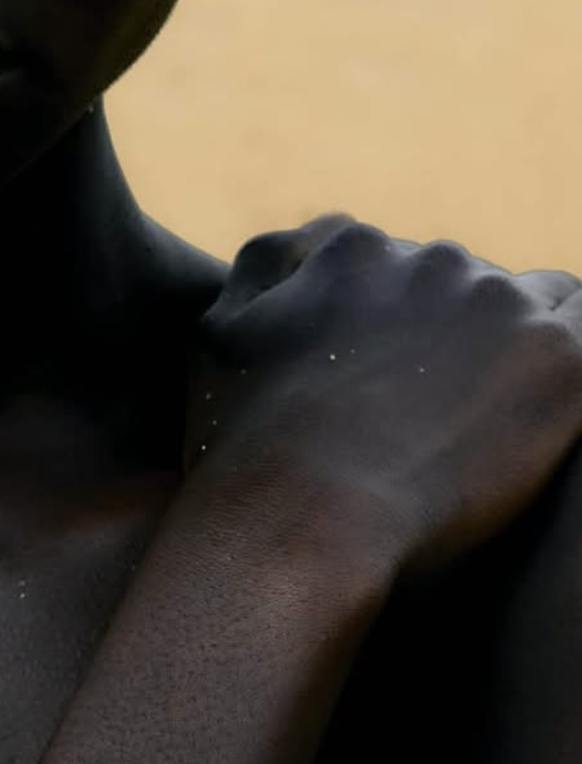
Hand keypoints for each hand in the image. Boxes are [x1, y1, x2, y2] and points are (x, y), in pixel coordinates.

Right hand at [186, 214, 581, 581]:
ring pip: (536, 301)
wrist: (301, 519)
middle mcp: (427, 257)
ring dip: (517, 347)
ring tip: (495, 420)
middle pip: (461, 282)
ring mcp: (498, 302)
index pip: (391, 264)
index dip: (391, 323)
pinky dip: (570, 364)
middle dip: (455, 334)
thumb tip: (304, 244)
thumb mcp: (217, 336)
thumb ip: (260, 271)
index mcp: (351, 249)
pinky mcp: (559, 358)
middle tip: (440, 412)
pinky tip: (548, 409)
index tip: (389, 379)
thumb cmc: (246, 447)